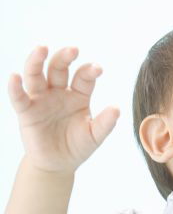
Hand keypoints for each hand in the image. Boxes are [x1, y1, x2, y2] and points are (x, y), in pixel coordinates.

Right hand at [7, 45, 119, 174]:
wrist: (58, 165)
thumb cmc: (77, 147)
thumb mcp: (94, 136)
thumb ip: (105, 123)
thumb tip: (117, 109)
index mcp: (78, 95)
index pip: (83, 77)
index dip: (89, 71)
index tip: (97, 68)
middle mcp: (58, 92)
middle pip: (58, 68)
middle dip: (65, 57)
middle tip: (73, 49)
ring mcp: (41, 99)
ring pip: (36, 74)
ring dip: (37, 60)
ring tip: (42, 48)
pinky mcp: (27, 111)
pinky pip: (19, 97)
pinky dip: (14, 87)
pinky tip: (14, 77)